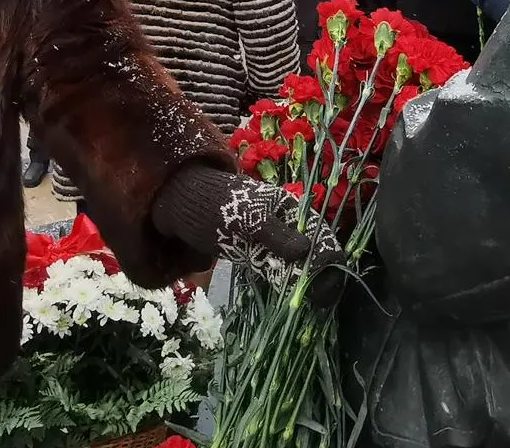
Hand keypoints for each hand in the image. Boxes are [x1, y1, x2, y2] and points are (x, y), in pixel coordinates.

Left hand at [153, 166, 344, 296]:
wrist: (178, 206)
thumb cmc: (214, 204)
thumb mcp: (247, 218)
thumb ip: (276, 235)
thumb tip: (305, 252)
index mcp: (288, 209)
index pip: (319, 233)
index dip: (329, 257)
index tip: (331, 282)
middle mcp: (283, 225)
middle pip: (311, 252)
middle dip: (320, 274)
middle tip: (324, 300)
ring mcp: (268, 242)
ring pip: (295, 265)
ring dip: (304, 283)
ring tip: (315, 305)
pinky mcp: (253, 255)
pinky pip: (275, 271)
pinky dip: (285, 284)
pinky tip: (292, 298)